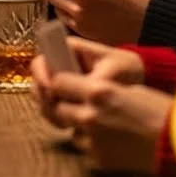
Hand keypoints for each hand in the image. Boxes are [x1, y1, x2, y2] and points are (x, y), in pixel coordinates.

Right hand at [31, 37, 145, 128]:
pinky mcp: (66, 98)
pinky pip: (52, 109)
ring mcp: (61, 82)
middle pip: (37, 82)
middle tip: (58, 113)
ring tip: (66, 123)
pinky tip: (70, 127)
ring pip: (42, 98)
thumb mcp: (115, 70)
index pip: (42, 60)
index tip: (51, 91)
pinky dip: (57, 119)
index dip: (41, 76)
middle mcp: (59, 65)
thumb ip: (97, 80)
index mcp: (67, 50)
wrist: (138, 79)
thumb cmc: (126, 68)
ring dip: (50, 112)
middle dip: (44, 100)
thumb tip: (84, 94)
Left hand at [49, 72, 172, 176]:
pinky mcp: (97, 159)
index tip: (65, 84)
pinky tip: (114, 141)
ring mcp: (91, 140)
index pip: (57, 82)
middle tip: (80, 105)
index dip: (61, 82)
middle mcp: (89, 115)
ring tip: (105, 126)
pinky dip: (95, 145)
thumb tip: (83, 89)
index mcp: (98, 92)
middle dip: (66, 106)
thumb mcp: (129, 89)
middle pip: (58, 108)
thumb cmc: (160, 111)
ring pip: (72, 131)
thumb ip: (101, 89)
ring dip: (81, 128)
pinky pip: (86, 149)